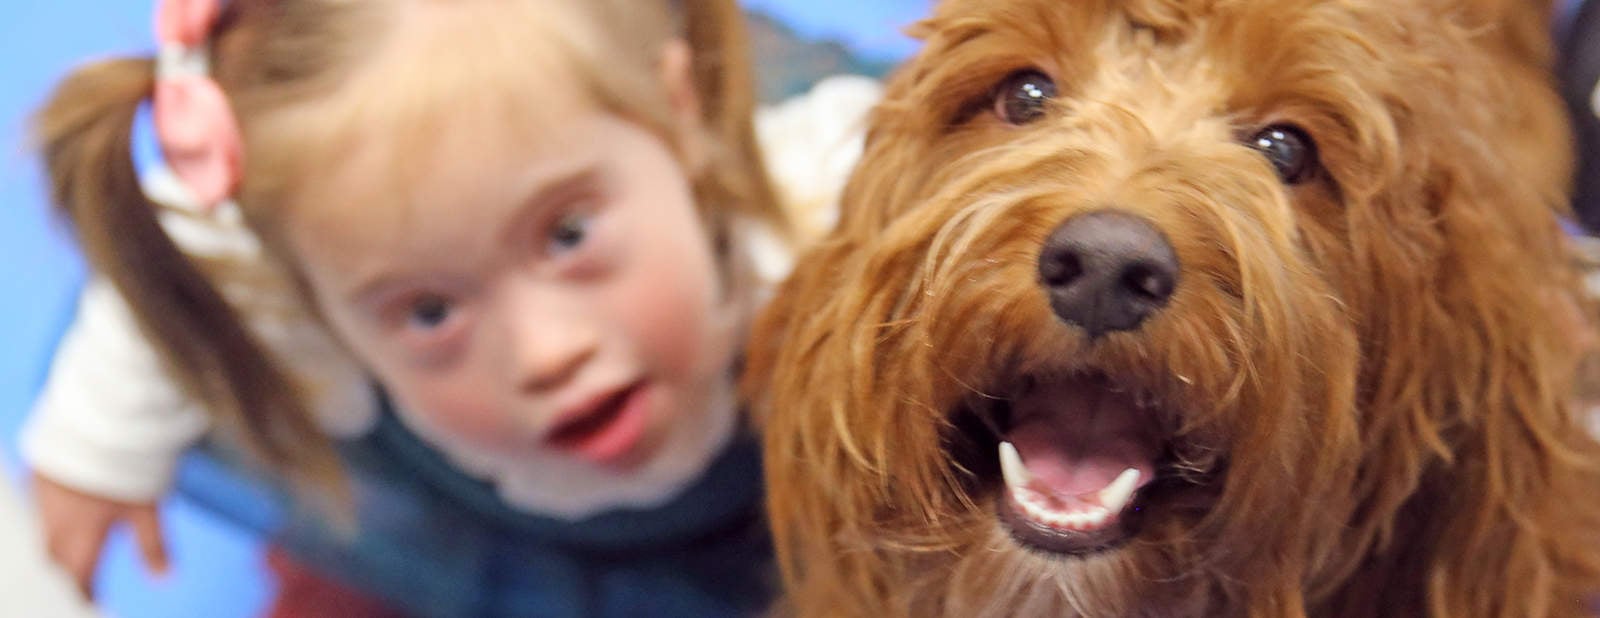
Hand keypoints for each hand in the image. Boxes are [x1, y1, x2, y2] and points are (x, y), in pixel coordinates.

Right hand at [31, 472, 168, 599]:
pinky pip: (37, 509)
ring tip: (72, 552)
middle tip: (80, 582)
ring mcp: (42, 497)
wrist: (98, 418)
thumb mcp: (146, 508)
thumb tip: (164, 577)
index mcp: (79, 534)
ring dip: (57, 548)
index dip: (85, 592)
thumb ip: (152, 544)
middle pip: (54, 560)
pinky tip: (62, 516)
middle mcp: (54, 521)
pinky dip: (48, 520)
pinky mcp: (38, 476)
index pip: (77, 578)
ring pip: (44, 534)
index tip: (92, 601)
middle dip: (66, 574)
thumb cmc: (126, 464)